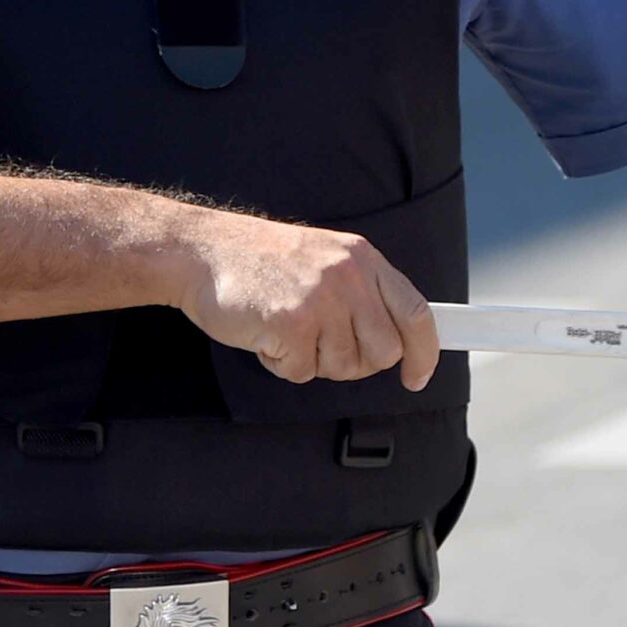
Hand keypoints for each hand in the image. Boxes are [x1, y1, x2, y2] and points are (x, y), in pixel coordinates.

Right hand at [174, 212, 439, 390]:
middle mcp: (349, 276)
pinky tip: (265, 333)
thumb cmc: (261, 262)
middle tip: (321, 345)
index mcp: (362, 259)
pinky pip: (302, 372)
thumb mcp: (325, 260)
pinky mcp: (291, 323)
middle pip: (384, 352)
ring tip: (286, 327)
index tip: (417, 375)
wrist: (201, 251)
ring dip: (312, 361)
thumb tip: (395, 342)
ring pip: (343, 367)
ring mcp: (321, 299)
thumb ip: (361, 293)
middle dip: (356, 362)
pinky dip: (282, 364)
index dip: (425, 352)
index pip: (416, 312)